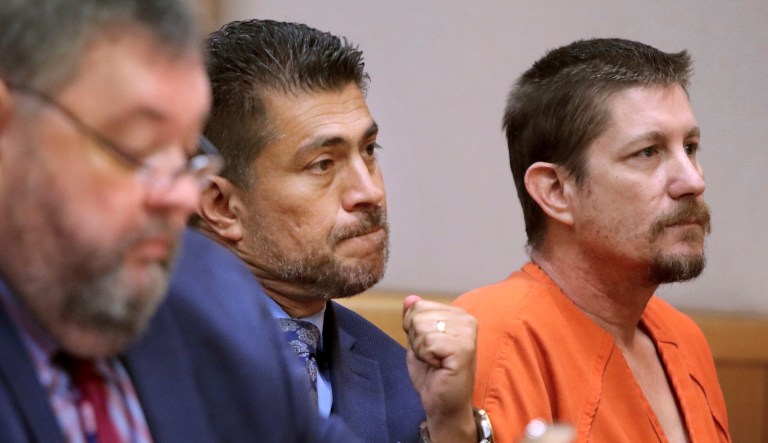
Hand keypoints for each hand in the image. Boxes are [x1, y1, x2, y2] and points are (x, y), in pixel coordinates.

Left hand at [403, 295, 477, 441]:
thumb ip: (414, 319)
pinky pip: (428, 342)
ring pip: (422, 328)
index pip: (418, 305)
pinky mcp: (464, 348)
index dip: (413, 329)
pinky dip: (426, 357)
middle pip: (418, 315)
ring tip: (435, 362)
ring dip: (422, 349)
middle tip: (432, 357)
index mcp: (457, 314)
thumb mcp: (418, 342)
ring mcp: (467, 332)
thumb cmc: (433, 375)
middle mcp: (466, 319)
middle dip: (416, 339)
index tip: (428, 347)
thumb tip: (409, 298)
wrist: (444, 405)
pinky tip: (439, 366)